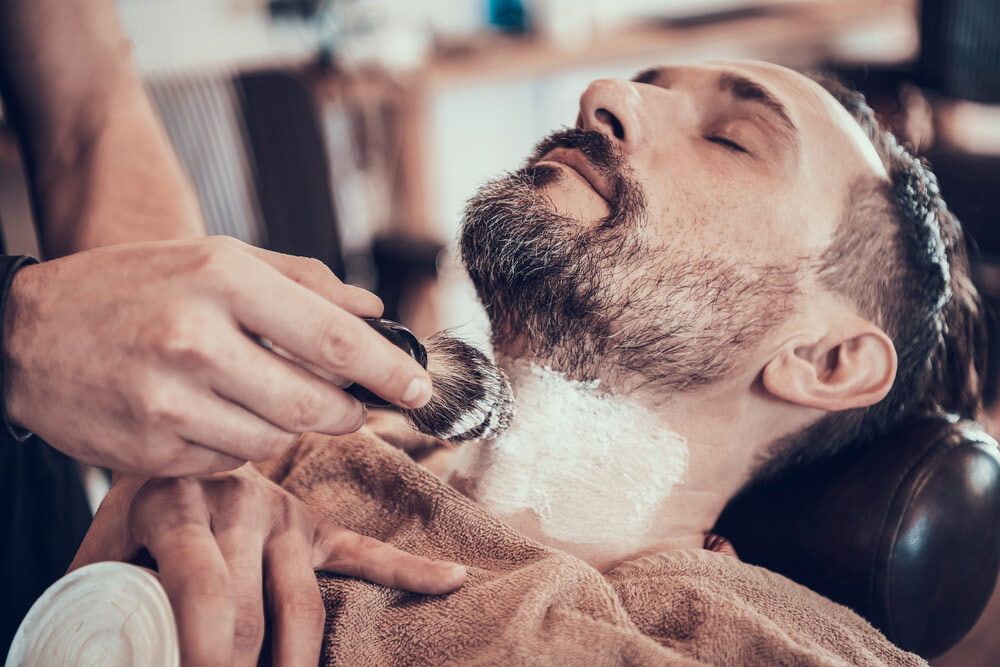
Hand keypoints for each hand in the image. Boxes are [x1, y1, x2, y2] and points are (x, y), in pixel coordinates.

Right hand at [1, 236, 433, 474]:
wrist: (28, 333)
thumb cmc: (134, 286)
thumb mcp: (217, 258)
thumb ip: (303, 282)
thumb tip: (374, 314)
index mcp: (222, 280)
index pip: (333, 341)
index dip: (388, 371)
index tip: (418, 388)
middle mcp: (197, 341)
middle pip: (317, 403)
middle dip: (352, 410)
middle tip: (359, 404)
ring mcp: (171, 402)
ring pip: (279, 438)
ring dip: (295, 425)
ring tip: (277, 396)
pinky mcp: (154, 449)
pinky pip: (235, 459)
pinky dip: (246, 442)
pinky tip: (225, 413)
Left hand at [71, 465, 466, 665]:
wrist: (174, 435)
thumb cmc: (132, 510)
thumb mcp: (100, 544)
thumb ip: (99, 592)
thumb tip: (92, 655)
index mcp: (177, 503)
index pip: (203, 590)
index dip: (203, 656)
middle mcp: (238, 500)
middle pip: (254, 611)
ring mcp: (285, 511)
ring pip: (304, 604)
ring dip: (297, 666)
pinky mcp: (314, 523)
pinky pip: (366, 550)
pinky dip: (410, 569)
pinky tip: (449, 580)